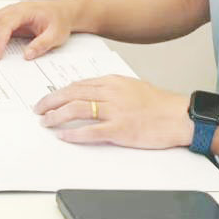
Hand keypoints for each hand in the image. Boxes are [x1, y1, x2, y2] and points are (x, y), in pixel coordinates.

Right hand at [0, 0, 70, 58]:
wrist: (61, 11)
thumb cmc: (58, 20)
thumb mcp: (56, 34)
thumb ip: (42, 44)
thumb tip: (27, 55)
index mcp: (24, 11)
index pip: (7, 24)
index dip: (0, 40)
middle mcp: (11, 10)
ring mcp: (5, 14)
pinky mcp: (3, 19)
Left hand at [35, 76, 192, 149]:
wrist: (180, 116)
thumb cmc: (159, 104)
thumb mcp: (132, 87)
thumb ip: (111, 89)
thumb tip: (89, 93)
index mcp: (113, 82)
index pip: (78, 85)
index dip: (59, 92)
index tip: (48, 98)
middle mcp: (111, 94)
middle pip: (72, 94)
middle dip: (51, 101)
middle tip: (38, 109)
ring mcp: (115, 111)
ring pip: (77, 109)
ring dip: (56, 116)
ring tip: (46, 122)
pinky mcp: (120, 130)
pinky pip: (90, 131)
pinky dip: (73, 134)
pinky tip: (63, 136)